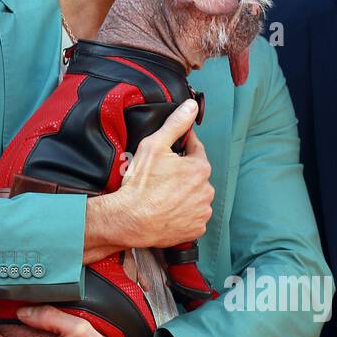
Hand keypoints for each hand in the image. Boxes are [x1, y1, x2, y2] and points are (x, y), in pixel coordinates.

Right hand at [83, 99, 213, 259]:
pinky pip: (193, 217)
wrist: (129, 220)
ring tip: (163, 196)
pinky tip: (168, 210)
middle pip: (196, 175)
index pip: (197, 150)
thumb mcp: (154, 145)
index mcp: (200, 168)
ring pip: (196, 197)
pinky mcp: (196, 229)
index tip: (169, 155)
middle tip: (161, 178)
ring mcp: (202, 211)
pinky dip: (184, 214)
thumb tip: (191, 106)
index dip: (182, 149)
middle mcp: (206, 191)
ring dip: (184, 195)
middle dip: (182, 174)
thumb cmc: (140, 185)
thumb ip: (176, 124)